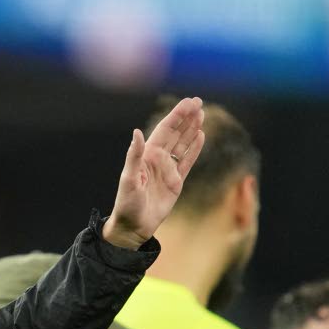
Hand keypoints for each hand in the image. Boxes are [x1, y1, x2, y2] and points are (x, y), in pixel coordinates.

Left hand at [102, 97, 204, 248]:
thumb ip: (134, 156)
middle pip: (175, 133)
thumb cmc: (127, 204)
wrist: (133, 226)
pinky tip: (200, 136)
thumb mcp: (129, 179)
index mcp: (147, 155)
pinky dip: (194, 149)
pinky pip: (187, 161)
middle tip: (199, 101)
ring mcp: (167, 170)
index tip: (189, 103)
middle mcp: (157, 159)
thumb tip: (136, 133)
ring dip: (191, 129)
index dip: (177, 115)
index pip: (165, 130)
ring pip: (182, 144)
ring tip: (201, 114)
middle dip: (186, 117)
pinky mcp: (176, 182)